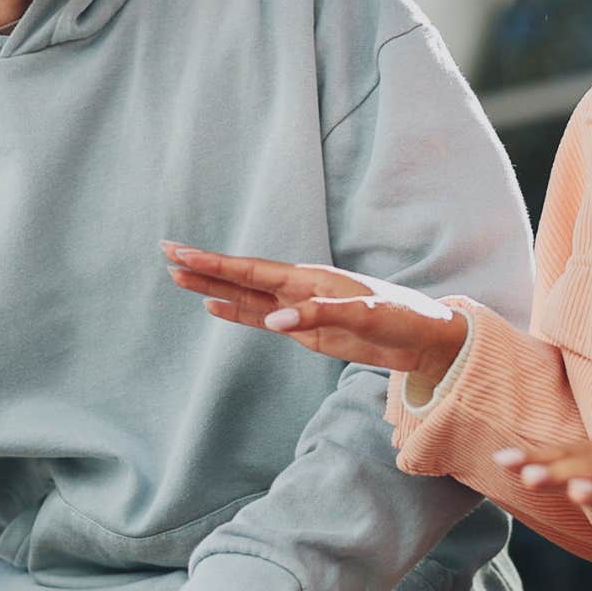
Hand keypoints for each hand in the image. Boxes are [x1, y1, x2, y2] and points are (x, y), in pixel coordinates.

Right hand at [163, 242, 466, 385]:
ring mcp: (299, 309)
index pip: (252, 268)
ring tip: (178, 278)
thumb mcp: (365, 315)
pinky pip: (261, 318)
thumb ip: (320, 316)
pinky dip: (236, 312)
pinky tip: (213, 306)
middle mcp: (299, 288)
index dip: (216, 261)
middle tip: (167, 255)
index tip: (182, 251)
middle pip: (241, 276)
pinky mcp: (305, 330)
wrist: (425, 339)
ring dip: (213, 287)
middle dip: (205, 266)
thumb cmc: (402, 317)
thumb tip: (274, 323)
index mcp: (310, 278)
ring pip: (245, 296)